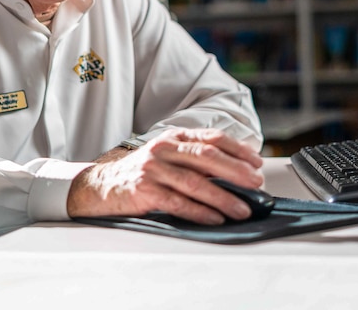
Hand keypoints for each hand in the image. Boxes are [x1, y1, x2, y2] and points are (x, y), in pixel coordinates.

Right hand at [66, 128, 263, 224]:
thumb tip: (235, 173)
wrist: (101, 186)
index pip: (212, 138)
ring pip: (196, 183)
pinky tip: (215, 219)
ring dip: (224, 198)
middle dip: (236, 172)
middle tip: (256, 184)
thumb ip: (195, 159)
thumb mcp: (167, 156)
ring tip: (242, 209)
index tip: (256, 162)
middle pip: (208, 158)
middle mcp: (164, 149)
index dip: (237, 150)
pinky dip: (200, 212)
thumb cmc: (142, 173)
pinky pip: (178, 203)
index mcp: (174, 137)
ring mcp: (153, 169)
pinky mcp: (145, 191)